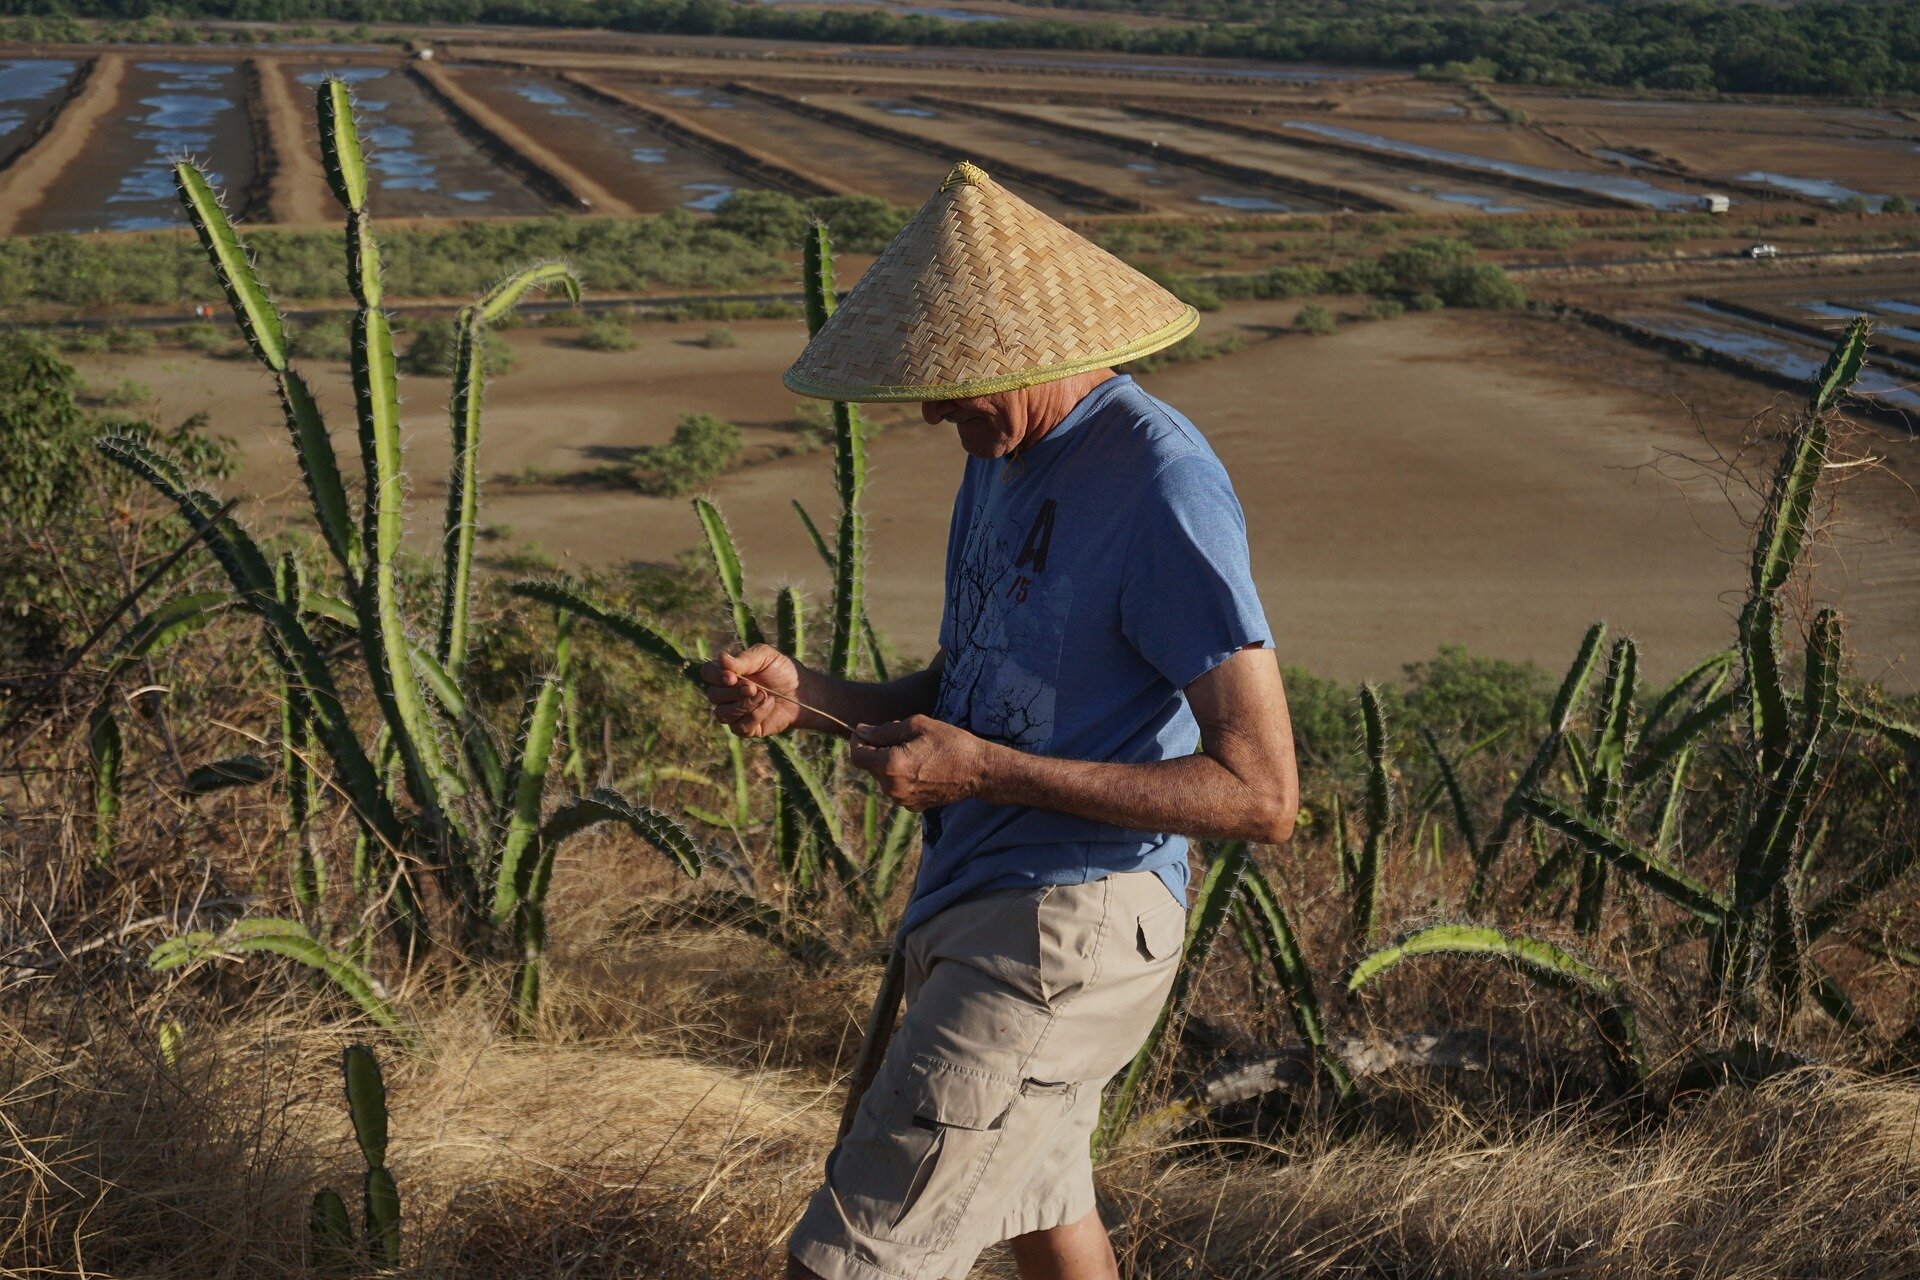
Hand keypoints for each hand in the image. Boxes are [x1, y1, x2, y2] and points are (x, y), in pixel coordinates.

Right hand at [701, 645, 799, 737]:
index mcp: (727, 673)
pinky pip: (739, 727)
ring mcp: (734, 712)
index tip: (731, 677)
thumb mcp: (765, 657)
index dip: (715, 676)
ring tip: (764, 696)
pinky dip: (755, 716)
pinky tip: (769, 705)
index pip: (707, 673)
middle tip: (753, 687)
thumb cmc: (782, 671)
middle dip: (733, 692)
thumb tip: (721, 658)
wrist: (803, 691)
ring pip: (722, 714)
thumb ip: (744, 659)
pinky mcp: (746, 728)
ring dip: (744, 705)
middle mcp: (726, 694)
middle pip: (713, 695)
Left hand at [847, 716, 993, 810]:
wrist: (979, 771)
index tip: (865, 731)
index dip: (858, 741)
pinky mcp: (913, 806)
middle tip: (899, 737)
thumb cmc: (951, 743)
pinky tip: (921, 767)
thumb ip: (885, 730)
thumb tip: (861, 732)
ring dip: (889, 763)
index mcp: (891, 766)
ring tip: (915, 752)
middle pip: (870, 766)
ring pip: (883, 778)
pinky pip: (896, 788)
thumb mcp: (918, 726)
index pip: (858, 755)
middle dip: (877, 750)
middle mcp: (892, 788)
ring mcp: (902, 800)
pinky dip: (901, 776)